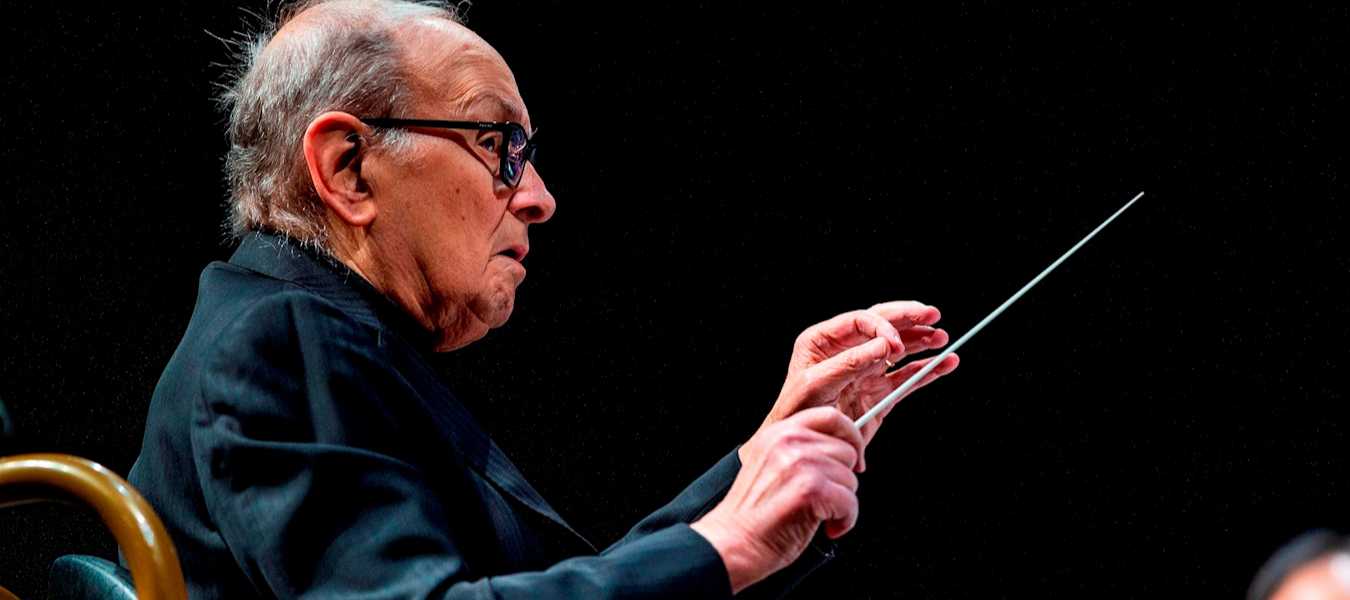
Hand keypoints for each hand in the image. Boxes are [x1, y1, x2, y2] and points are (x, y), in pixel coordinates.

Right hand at [691, 407, 863, 592]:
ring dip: (843, 503)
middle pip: (846, 450)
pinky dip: (844, 521)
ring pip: (850, 479)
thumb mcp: (770, 464)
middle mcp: (788, 442)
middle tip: (826, 497)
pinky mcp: (810, 489)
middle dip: (843, 479)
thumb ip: (800, 450)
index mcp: (778, 432)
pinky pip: (850, 502)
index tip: (853, 457)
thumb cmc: (752, 514)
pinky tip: (826, 527)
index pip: (830, 416)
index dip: (850, 437)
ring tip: (820, 515)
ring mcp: (799, 463)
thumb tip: (841, 450)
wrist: (732, 543)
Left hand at [763, 301, 959, 467]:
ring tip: (943, 338)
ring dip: (922, 341)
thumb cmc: (797, 412)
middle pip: (883, 325)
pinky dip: (928, 371)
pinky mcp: (879, 392)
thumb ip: (850, 363)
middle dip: (909, 319)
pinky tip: (947, 363)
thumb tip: (885, 344)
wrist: (802, 443)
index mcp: (824, 340)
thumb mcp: (816, 384)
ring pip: (899, 349)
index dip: (882, 328)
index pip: (860, 321)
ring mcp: (866, 371)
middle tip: (933, 314)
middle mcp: (847, 351)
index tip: (896, 346)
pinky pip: (907, 378)